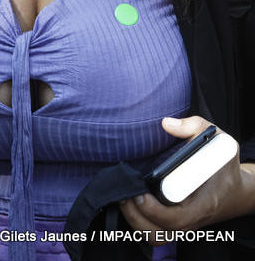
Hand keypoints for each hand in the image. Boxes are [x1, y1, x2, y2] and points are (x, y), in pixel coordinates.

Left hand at [120, 116, 253, 244]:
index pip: (177, 218)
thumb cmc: (225, 167)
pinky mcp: (177, 224)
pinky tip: (131, 203)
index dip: (154, 210)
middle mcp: (192, 219)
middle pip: (160, 232)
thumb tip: (166, 124)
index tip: (139, 193)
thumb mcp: (219, 142)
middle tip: (124, 191)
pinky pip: (156, 233)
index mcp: (203, 203)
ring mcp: (184, 224)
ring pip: (155, 236)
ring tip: (124, 198)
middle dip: (136, 215)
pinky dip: (140, 223)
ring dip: (135, 221)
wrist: (236, 191)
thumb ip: (195, 127)